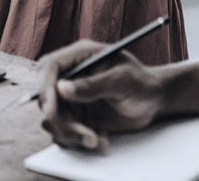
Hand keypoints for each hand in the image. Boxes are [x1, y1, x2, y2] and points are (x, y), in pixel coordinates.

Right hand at [37, 40, 165, 150]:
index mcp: (80, 56)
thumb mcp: (122, 80)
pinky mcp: (76, 116)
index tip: (52, 112)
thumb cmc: (142, 83)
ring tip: (97, 139)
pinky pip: (63, 132)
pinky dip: (77, 141)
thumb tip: (62, 88)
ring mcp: (71, 98)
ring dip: (71, 134)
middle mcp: (71, 76)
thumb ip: (93, 84)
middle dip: (61, 120)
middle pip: (46, 97)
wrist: (153, 101)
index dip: (45, 89)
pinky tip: (100, 139)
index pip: (49, 67)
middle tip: (85, 135)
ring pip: (53, 119)